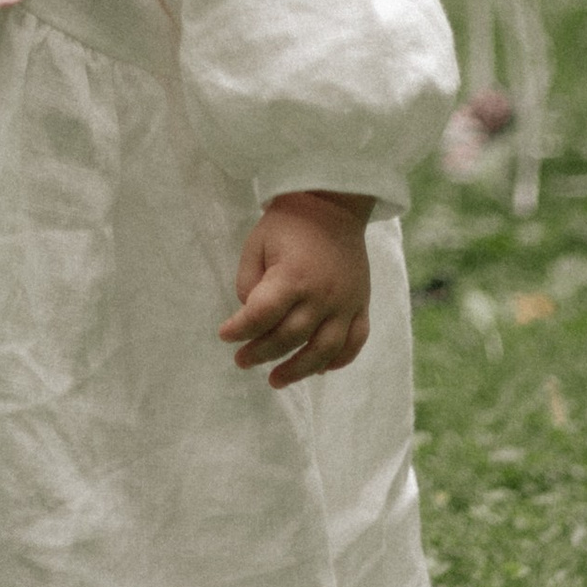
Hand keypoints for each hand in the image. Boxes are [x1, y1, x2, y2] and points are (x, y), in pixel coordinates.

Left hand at [218, 191, 372, 390]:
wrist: (333, 206)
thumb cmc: (288, 225)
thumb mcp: (257, 244)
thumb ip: (249, 282)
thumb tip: (252, 316)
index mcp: (293, 276)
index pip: (263, 314)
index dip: (241, 329)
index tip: (224, 336)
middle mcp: (323, 295)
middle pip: (290, 337)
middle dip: (261, 353)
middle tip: (242, 361)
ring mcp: (346, 303)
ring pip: (323, 350)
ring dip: (298, 370)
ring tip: (276, 380)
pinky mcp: (361, 305)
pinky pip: (355, 342)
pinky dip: (338, 360)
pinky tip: (319, 369)